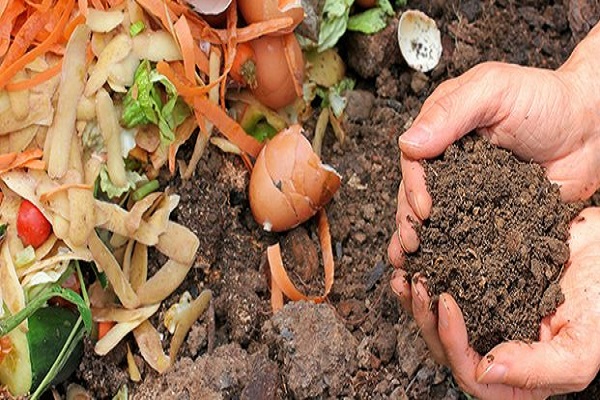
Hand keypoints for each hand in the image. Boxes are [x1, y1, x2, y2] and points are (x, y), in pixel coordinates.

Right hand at [387, 60, 599, 265]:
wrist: (594, 128)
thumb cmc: (546, 98)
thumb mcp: (493, 89)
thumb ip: (450, 112)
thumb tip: (408, 144)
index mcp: (442, 131)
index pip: (414, 163)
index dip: (413, 188)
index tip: (422, 210)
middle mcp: (450, 164)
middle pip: (418, 195)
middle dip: (409, 222)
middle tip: (411, 247)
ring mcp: (470, 191)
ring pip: (438, 219)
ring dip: (423, 243)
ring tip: (415, 266)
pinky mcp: (490, 213)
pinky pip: (468, 234)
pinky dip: (453, 253)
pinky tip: (442, 269)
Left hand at [391, 207, 599, 398]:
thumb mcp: (581, 346)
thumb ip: (539, 368)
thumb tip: (485, 371)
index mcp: (518, 373)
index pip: (471, 373)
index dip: (451, 342)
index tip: (447, 304)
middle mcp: (496, 346)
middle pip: (445, 346)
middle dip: (425, 317)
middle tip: (420, 283)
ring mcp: (485, 316)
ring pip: (437, 319)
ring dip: (417, 299)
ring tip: (408, 274)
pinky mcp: (477, 287)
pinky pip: (444, 286)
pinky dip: (427, 274)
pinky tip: (414, 260)